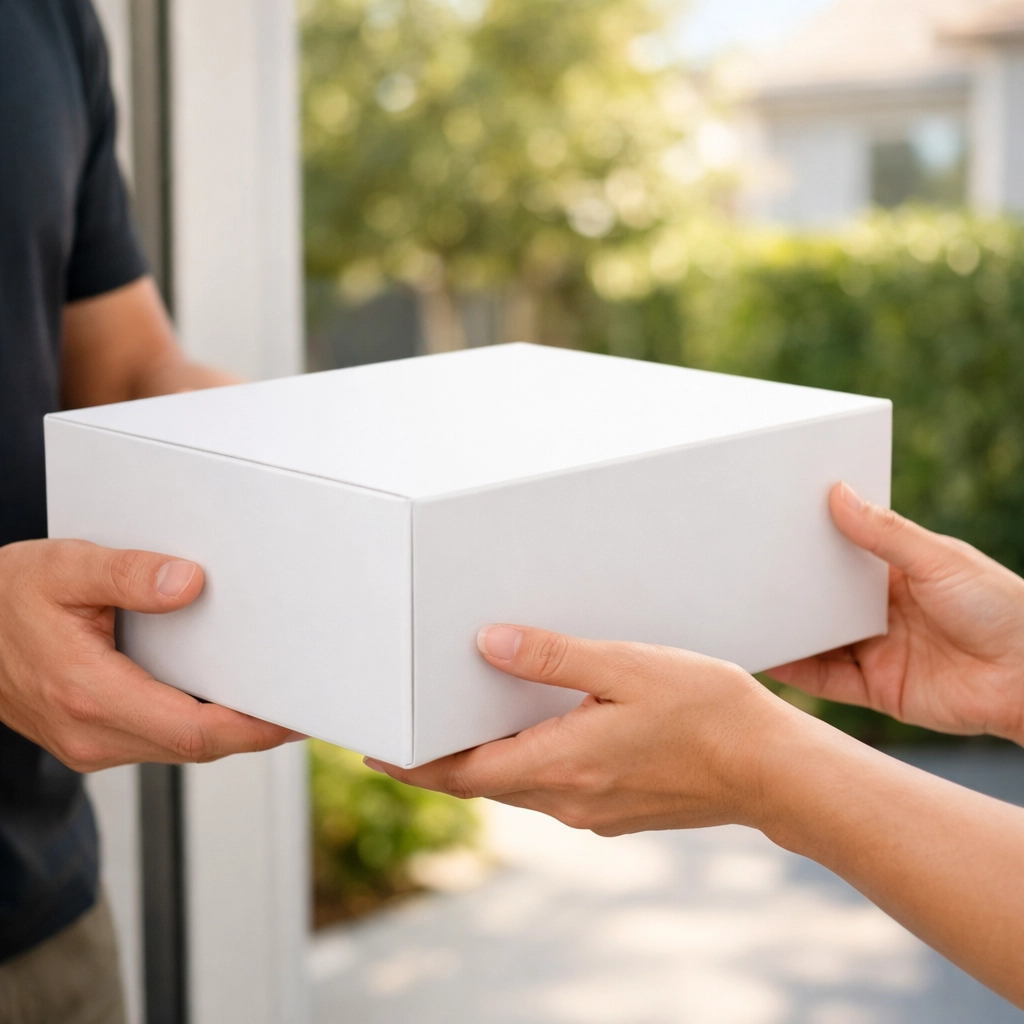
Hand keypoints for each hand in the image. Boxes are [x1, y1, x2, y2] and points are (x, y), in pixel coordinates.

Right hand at [0, 538, 294, 771]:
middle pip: (196, 746)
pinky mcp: (91, 737)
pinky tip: (223, 698)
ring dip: (227, 730)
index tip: (295, 717)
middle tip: (304, 704)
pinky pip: (158, 739)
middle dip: (254, 731)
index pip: (194, 732)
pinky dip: (197, 724)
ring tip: (274, 698)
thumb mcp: (63, 568)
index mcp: (89, 694)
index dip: (253, 730)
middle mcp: (91, 732)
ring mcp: (89, 742)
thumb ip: (127, 574)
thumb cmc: (2, 598)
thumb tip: (189, 582)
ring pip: (178, 747)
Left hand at [367, 625, 798, 835]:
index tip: (374, 755)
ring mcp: (594, 811)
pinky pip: (551, 789)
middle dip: (441, 763)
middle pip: (483, 784)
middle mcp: (569, 800)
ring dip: (483, 765)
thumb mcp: (626, 666)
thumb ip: (553, 656)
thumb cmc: (707, 711)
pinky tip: (533, 737)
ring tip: (460, 731)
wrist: (772, 769)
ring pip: (517, 788)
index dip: (413, 766)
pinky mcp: (616, 811)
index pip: (463, 775)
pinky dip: (525, 766)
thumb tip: (489, 642)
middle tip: (405, 735)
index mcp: (562, 764)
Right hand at [769, 483, 1023, 743]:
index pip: (842, 557)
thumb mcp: (940, 559)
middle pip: (822, 599)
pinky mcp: (876, 688)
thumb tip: (839, 494)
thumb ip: (886, 533)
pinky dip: (796, 670)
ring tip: (743, 613)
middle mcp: (881, 611)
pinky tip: (768, 656)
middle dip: (788, 588)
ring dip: (785, 629)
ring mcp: (877, 650)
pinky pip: (826, 679)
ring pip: (817, 639)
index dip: (810, 546)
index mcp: (898, 574)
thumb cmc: (1003, 609)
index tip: (772, 528)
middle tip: (744, 570)